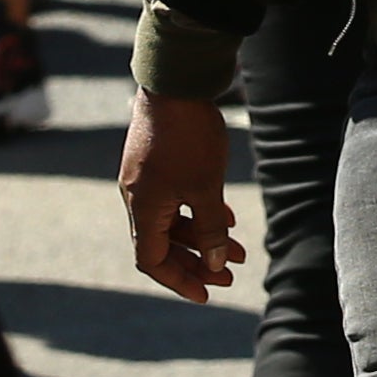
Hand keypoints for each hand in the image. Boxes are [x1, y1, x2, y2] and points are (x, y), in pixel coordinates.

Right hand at [119, 92, 243, 301]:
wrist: (174, 83)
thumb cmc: (188, 137)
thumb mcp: (206, 187)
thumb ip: (211, 227)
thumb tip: (217, 263)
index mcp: (143, 210)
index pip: (153, 261)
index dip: (179, 279)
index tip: (206, 294)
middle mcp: (137, 199)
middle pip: (163, 244)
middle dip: (197, 262)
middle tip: (230, 276)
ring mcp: (144, 179)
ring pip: (172, 220)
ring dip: (203, 237)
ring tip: (239, 249)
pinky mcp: (155, 162)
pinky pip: (174, 199)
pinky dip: (198, 212)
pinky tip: (227, 216)